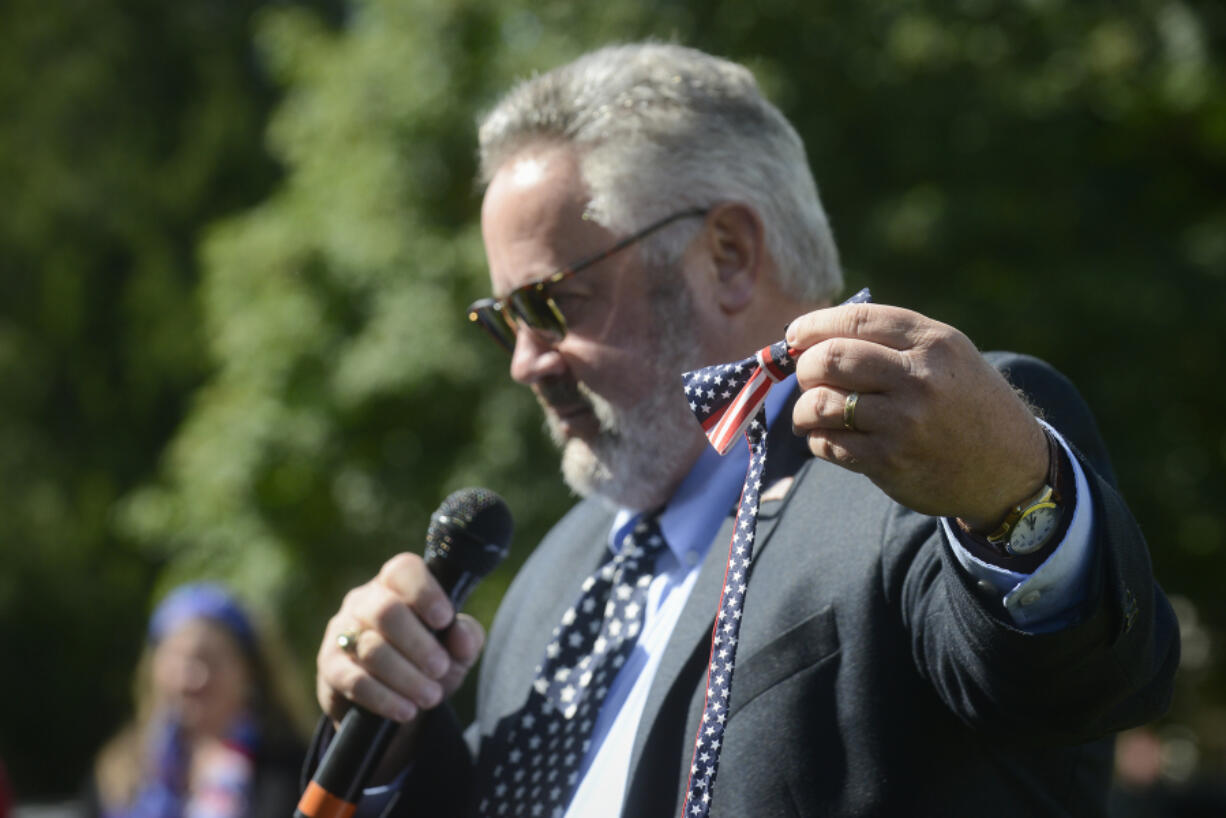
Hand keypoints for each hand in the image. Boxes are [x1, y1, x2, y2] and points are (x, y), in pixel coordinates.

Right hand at [316, 552, 485, 725]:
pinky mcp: (330, 666)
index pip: (403, 570)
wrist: (394, 706)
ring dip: (406, 676)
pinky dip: (384, 698)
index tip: (444, 619)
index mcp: (396, 586)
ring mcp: (342, 631)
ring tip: (431, 697)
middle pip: (386, 611)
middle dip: (419, 644)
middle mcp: (365, 601)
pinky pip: (353, 680)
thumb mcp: (457, 651)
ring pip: (371, 648)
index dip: (425, 592)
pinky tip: (406, 710)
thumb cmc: (428, 662)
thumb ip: (467, 638)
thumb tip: (461, 635)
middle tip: (440, 668)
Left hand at [786, 301, 1047, 529]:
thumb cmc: (964, 402)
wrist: (1010, 466)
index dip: (813, 325)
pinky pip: (829, 444)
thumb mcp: (946, 355)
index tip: (795, 335)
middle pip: (829, 359)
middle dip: (805, 367)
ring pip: (821, 404)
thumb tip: (812, 336)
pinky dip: (818, 439)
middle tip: (808, 378)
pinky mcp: (890, 461)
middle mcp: (918, 378)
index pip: (854, 319)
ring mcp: (904, 421)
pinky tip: (829, 438)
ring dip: (804, 410)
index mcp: (932, 341)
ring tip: (811, 414)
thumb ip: (891, 340)